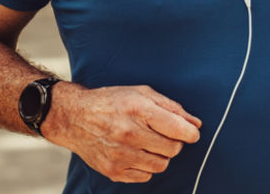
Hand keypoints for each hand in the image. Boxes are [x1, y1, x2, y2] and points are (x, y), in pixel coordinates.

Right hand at [41, 83, 201, 182]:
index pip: (178, 129)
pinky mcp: (113, 170)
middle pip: (172, 149)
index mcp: (138, 110)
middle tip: (163, 135)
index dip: (190, 133)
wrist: (75, 117)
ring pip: (160, 165)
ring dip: (160, 156)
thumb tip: (195, 124)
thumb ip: (171, 107)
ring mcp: (120, 154)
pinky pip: (145, 176)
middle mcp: (129, 133)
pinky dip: (145, 167)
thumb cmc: (111, 102)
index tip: (191, 133)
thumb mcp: (141, 93)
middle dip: (173, 142)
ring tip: (148, 144)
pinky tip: (135, 153)